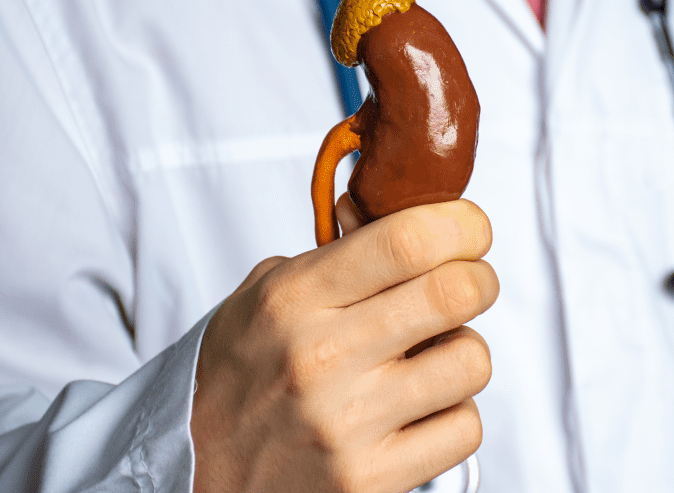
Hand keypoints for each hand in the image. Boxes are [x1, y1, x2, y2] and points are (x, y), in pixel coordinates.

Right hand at [190, 197, 496, 492]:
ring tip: (433, 355)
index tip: (470, 229)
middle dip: (479, 279)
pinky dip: (455, 413)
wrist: (194, 475)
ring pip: (471, 360)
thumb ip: (333, 254)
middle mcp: (322, 357)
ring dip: (464, 350)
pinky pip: (464, 428)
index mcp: (295, 299)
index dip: (459, 224)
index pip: (406, 240)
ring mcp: (349, 423)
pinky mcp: (372, 478)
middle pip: (454, 293)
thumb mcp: (264, 296)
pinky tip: (421, 407)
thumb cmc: (236, 378)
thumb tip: (395, 208)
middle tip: (469, 282)